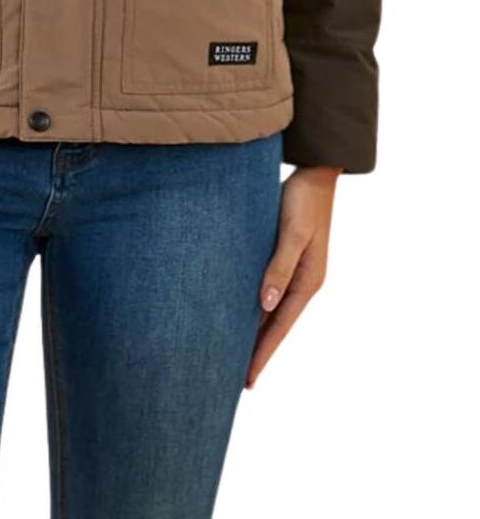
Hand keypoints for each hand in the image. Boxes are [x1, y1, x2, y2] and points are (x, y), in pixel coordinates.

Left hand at [245, 164, 342, 387]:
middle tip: (238, 379)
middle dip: (259, 350)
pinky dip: (259, 307)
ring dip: (257, 330)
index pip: (280, 327)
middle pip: (277, 324)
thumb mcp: (292, 233)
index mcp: (309, 281)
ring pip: (274, 310)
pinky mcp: (287, 257)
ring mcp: (297, 271)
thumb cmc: (303, 200)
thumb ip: (280, 268)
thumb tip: (266, 305)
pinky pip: (271, 291)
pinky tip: (243, 311)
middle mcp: (304, 281)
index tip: (247, 380)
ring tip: (237, 352)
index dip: (262, 353)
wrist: (315, 172)